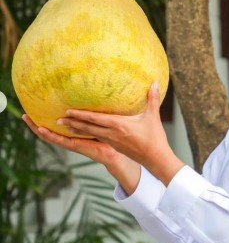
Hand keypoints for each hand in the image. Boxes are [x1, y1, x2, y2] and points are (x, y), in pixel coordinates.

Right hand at [22, 113, 122, 168]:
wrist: (113, 151)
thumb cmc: (107, 136)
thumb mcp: (95, 122)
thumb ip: (90, 113)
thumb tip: (89, 94)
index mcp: (71, 132)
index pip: (54, 125)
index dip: (43, 119)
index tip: (34, 110)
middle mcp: (67, 137)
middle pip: (47, 130)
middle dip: (34, 123)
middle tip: (24, 114)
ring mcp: (69, 142)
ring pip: (49, 136)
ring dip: (36, 128)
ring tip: (27, 119)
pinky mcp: (73, 145)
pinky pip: (59, 140)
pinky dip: (49, 135)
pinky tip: (40, 129)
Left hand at [54, 82, 172, 174]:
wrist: (156, 158)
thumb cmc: (154, 138)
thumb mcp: (153, 117)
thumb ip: (153, 99)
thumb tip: (156, 83)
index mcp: (119, 125)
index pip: (94, 119)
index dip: (80, 114)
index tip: (68, 111)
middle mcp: (112, 133)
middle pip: (88, 128)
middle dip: (72, 123)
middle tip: (58, 119)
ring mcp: (112, 141)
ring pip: (91, 134)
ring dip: (77, 130)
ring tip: (66, 126)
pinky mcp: (115, 147)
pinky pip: (98, 139)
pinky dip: (88, 135)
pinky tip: (85, 133)